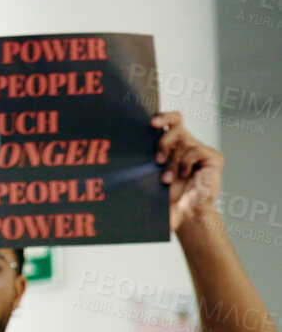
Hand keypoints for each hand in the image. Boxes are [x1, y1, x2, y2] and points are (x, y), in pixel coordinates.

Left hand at [154, 112, 221, 233]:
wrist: (187, 215)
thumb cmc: (169, 200)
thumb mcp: (151, 181)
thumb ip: (142, 168)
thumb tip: (118, 164)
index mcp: (172, 147)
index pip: (170, 121)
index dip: (162, 116)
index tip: (151, 123)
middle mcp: (186, 145)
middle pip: (176, 124)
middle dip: (163, 141)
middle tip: (157, 160)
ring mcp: (200, 150)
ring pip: (183, 143)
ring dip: (173, 163)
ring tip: (169, 179)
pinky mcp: (213, 157)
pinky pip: (195, 151)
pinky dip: (186, 164)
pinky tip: (187, 175)